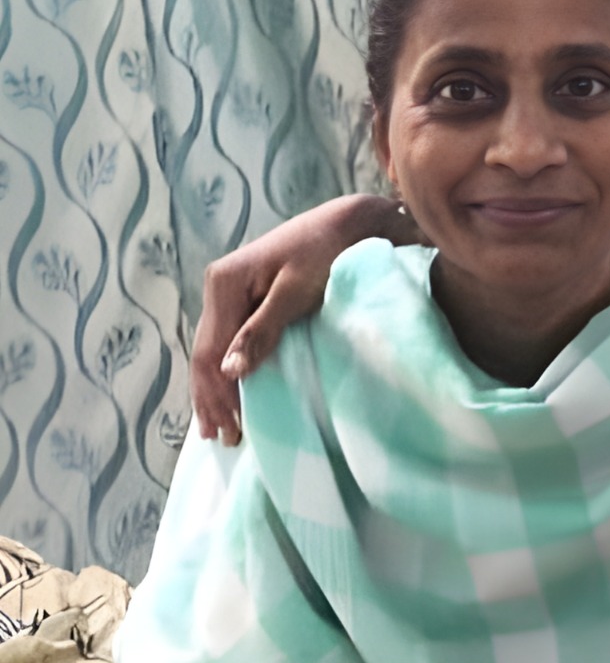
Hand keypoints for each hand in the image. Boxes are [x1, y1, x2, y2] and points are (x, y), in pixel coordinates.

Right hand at [191, 194, 412, 444]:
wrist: (351, 223)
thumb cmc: (328, 252)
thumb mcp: (296, 292)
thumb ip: (263, 329)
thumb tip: (230, 371)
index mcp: (224, 282)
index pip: (209, 352)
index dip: (216, 395)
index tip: (229, 429)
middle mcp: (219, 287)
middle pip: (205, 354)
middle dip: (211, 399)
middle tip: (223, 439)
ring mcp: (231, 292)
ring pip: (213, 351)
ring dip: (216, 390)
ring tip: (219, 427)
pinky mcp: (247, 298)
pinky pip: (229, 342)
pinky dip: (228, 371)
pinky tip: (230, 392)